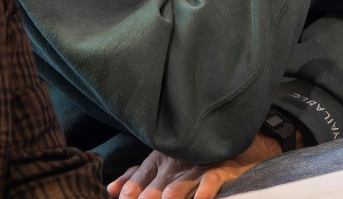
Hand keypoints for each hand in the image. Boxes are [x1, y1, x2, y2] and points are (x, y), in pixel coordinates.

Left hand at [107, 134, 282, 198]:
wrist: (231, 148)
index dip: (134, 184)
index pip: (144, 173)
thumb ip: (136, 177)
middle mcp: (178, 162)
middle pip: (163, 180)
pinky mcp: (220, 170)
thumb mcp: (161, 165)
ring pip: (185, 180)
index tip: (124, 196)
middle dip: (153, 192)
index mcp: (161, 158)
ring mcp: (199, 166)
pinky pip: (212, 180)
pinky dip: (206, 189)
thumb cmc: (189, 159)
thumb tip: (111, 189)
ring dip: (177, 191)